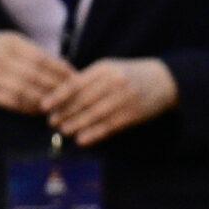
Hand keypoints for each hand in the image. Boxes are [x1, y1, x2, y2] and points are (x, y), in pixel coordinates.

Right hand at [0, 31, 74, 114]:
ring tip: (61, 106)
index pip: (43, 59)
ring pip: (26, 92)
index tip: (77, 79)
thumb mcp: (13, 42)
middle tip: (74, 97)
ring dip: (46, 101)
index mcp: (11, 43)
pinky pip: (13, 102)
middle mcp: (2, 59)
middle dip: (57, 88)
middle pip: (36, 77)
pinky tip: (41, 111)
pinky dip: (30, 108)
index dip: (62, 71)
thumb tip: (67, 68)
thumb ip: (37, 53)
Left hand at [43, 57, 179, 146]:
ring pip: (95, 114)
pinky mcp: (134, 114)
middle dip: (65, 113)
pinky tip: (83, 140)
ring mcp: (125, 98)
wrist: (165, 80)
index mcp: (104, 68)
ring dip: (77, 125)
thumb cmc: (131, 75)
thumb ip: (89, 78)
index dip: (58, 96)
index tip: (44, 106)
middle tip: (52, 122)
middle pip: (84, 100)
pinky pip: (110, 126)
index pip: (76, 83)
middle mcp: (114, 82)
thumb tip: (60, 92)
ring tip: (64, 131)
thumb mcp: (110, 68)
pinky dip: (95, 134)